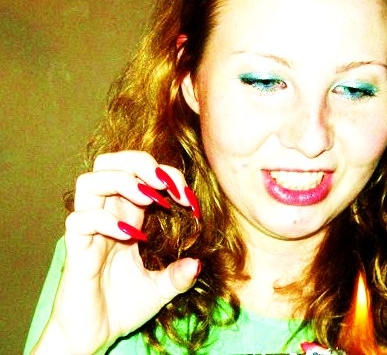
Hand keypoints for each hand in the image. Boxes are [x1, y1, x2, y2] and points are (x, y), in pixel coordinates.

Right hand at [32, 151, 200, 354]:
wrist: (94, 337)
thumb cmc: (122, 307)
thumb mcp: (161, 289)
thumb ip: (178, 275)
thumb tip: (198, 264)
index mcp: (127, 215)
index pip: (140, 174)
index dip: (166, 175)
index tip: (189, 199)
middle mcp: (106, 215)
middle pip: (108, 163)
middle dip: (139, 162)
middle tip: (164, 184)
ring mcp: (89, 231)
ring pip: (90, 181)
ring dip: (122, 181)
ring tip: (149, 199)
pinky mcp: (75, 250)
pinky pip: (79, 220)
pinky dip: (106, 220)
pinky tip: (132, 235)